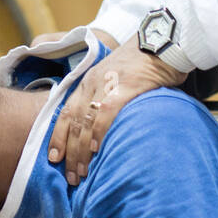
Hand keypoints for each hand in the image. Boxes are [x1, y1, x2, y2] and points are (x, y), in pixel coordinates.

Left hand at [49, 36, 187, 185]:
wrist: (164, 40)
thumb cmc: (143, 63)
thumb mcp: (115, 77)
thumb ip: (105, 97)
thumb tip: (101, 127)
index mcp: (88, 82)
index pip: (65, 113)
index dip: (57, 137)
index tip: (53, 159)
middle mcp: (93, 84)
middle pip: (73, 123)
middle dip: (69, 153)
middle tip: (70, 177)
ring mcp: (108, 85)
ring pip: (86, 122)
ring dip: (81, 151)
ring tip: (82, 173)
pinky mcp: (126, 87)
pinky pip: (107, 113)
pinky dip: (100, 133)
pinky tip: (97, 151)